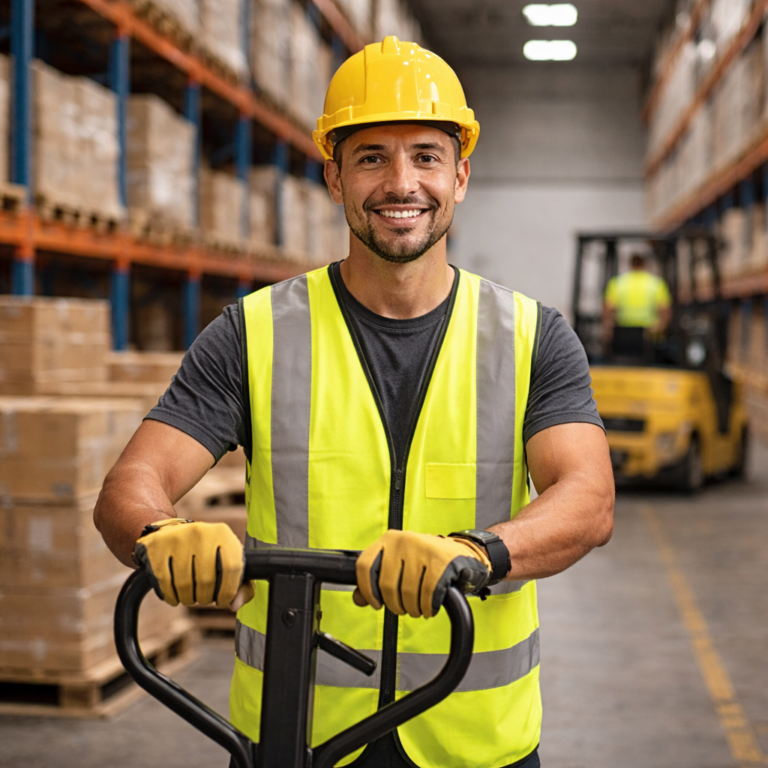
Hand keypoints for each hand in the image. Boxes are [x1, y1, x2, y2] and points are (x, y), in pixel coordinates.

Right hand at [133, 519, 254, 608]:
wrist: (172, 532)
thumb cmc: (207, 553)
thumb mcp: (229, 560)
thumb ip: (243, 585)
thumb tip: (235, 605)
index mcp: (223, 533)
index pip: (232, 568)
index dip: (228, 591)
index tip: (223, 601)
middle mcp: (201, 532)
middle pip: (206, 580)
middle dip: (205, 598)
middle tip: (203, 599)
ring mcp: (177, 538)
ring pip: (184, 584)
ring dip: (188, 599)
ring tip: (190, 597)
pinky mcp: (157, 548)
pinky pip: (165, 582)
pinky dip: (171, 596)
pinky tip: (175, 597)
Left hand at [354, 530, 490, 618]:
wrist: (461, 553)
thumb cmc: (426, 561)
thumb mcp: (398, 565)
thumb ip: (376, 580)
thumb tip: (358, 599)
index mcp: (389, 539)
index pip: (365, 566)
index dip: (367, 590)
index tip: (375, 603)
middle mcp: (404, 540)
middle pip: (386, 584)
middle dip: (395, 604)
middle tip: (403, 609)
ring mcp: (422, 549)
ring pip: (407, 592)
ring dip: (412, 608)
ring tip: (417, 608)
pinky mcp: (441, 561)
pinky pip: (427, 594)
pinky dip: (427, 607)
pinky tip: (429, 608)